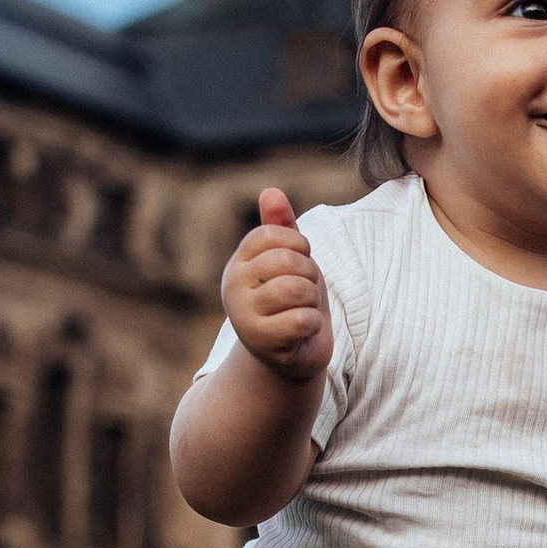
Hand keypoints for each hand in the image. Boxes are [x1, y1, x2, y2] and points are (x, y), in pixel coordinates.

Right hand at [219, 188, 330, 383]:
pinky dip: (313, 326)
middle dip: (310, 277)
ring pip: (298, 290)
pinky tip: (302, 333)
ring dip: (312, 302)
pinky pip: (304, 319)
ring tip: (301, 312)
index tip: (299, 264)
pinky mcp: (262, 343)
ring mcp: (244, 317)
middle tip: (303, 295)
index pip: (272, 235)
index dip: (299, 246)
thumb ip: (280, 227)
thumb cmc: (291, 303)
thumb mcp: (288, 261)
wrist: (289, 356)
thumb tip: (271, 191)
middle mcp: (232, 288)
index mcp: (238, 264)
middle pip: (288, 262)